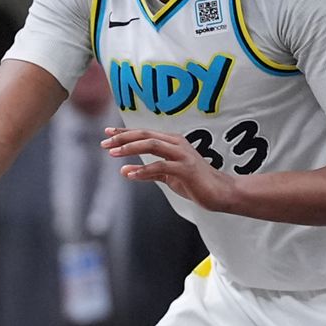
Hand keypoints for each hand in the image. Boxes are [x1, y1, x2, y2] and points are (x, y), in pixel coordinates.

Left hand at [102, 127, 236, 210]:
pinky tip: (130, 174)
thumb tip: (124, 171)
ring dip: (130, 148)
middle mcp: (177, 144)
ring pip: (152, 145)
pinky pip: (161, 166)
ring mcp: (182, 155)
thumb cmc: (194, 182)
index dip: (124, 132)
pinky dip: (144, 169)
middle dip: (123, 137)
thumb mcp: (167, 175)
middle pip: (145, 135)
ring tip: (113, 153)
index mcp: (172, 142)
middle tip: (104, 143)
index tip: (107, 133)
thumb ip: (148, 172)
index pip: (144, 133)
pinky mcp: (186, 169)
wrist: (221, 193)